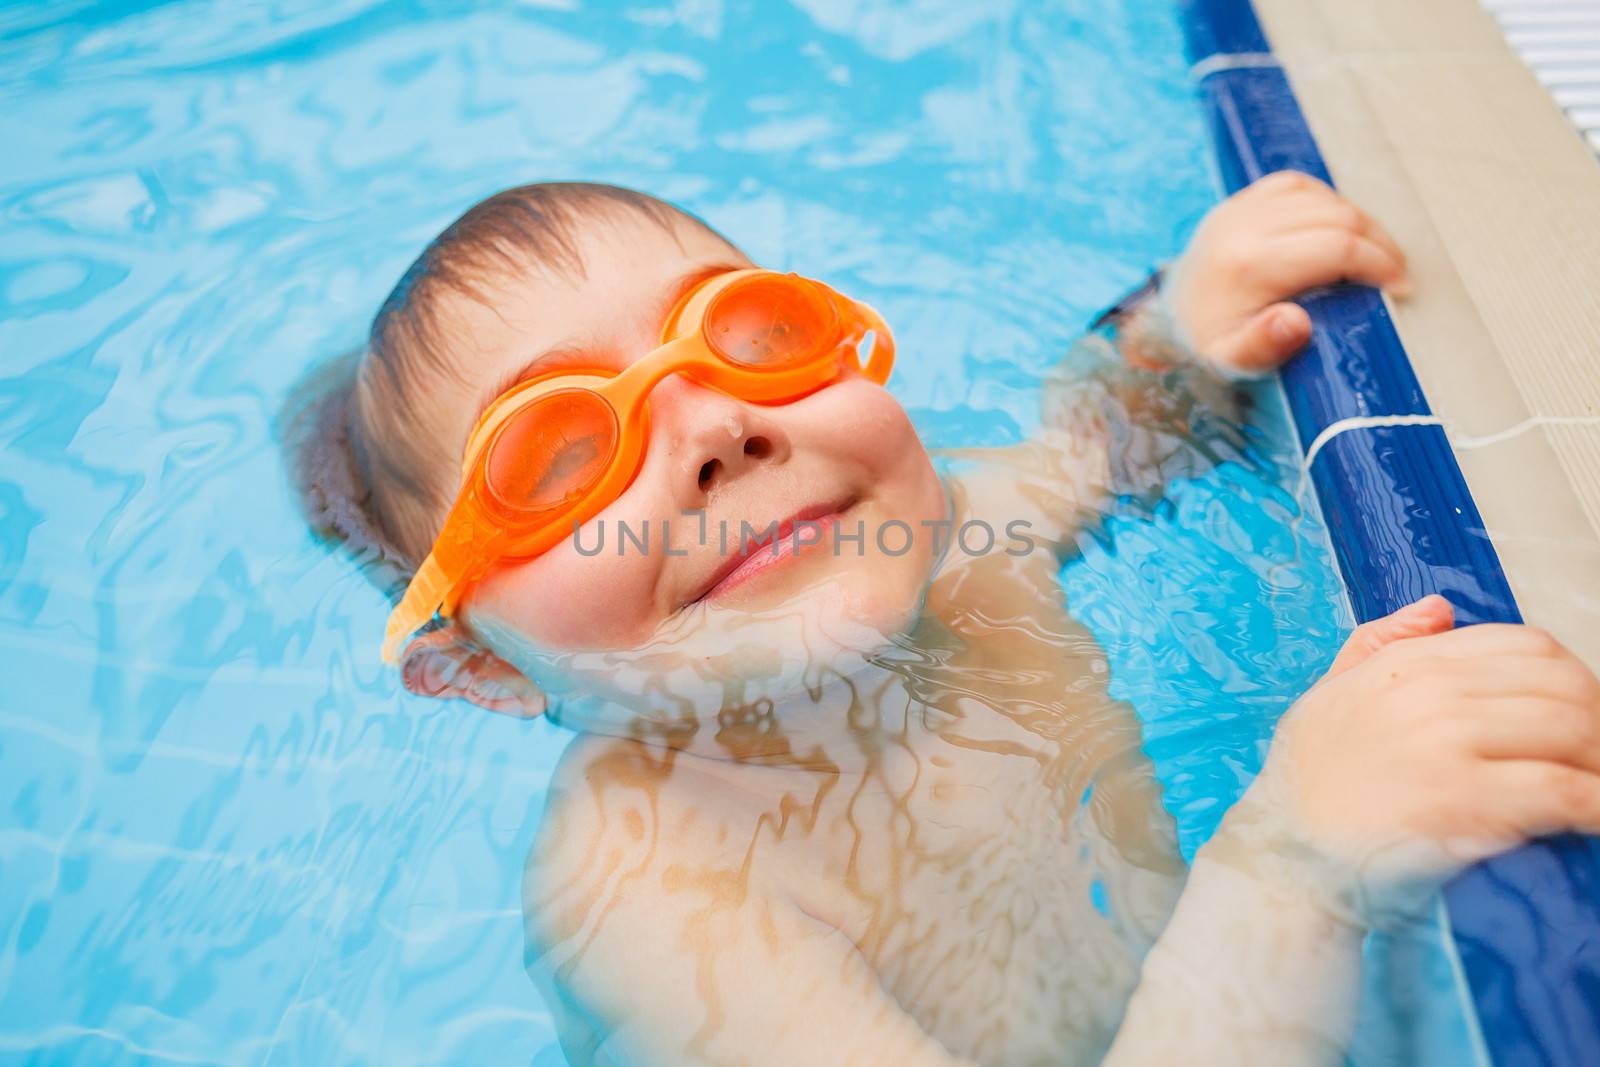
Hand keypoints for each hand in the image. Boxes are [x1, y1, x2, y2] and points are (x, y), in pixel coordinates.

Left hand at [1160, 170, 1409, 375]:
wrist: (1166, 323)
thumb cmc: (1207, 345)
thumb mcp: (1231, 362)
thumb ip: (1263, 346)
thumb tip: (1295, 322)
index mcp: (1248, 263)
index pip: (1335, 247)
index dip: (1378, 263)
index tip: (1399, 288)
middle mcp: (1244, 226)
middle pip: (1336, 216)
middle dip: (1377, 243)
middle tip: (1396, 274)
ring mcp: (1240, 208)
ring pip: (1322, 196)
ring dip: (1358, 222)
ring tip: (1375, 256)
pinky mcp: (1240, 201)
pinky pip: (1297, 186)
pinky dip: (1327, 203)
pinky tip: (1340, 231)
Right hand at [1214, 597, 1599, 927]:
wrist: (1283, 860)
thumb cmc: (1309, 788)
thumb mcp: (1329, 696)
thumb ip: (1380, 642)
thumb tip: (1439, 607)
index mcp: (1403, 664)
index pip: (1524, 644)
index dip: (1569, 679)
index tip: (1576, 716)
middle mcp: (1427, 693)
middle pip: (1561, 685)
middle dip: (1595, 722)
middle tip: (1593, 758)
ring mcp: (1446, 744)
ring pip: (1572, 731)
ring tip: (1597, 789)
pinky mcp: (1464, 802)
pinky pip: (1564, 791)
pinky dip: (1594, 804)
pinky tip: (1593, 818)